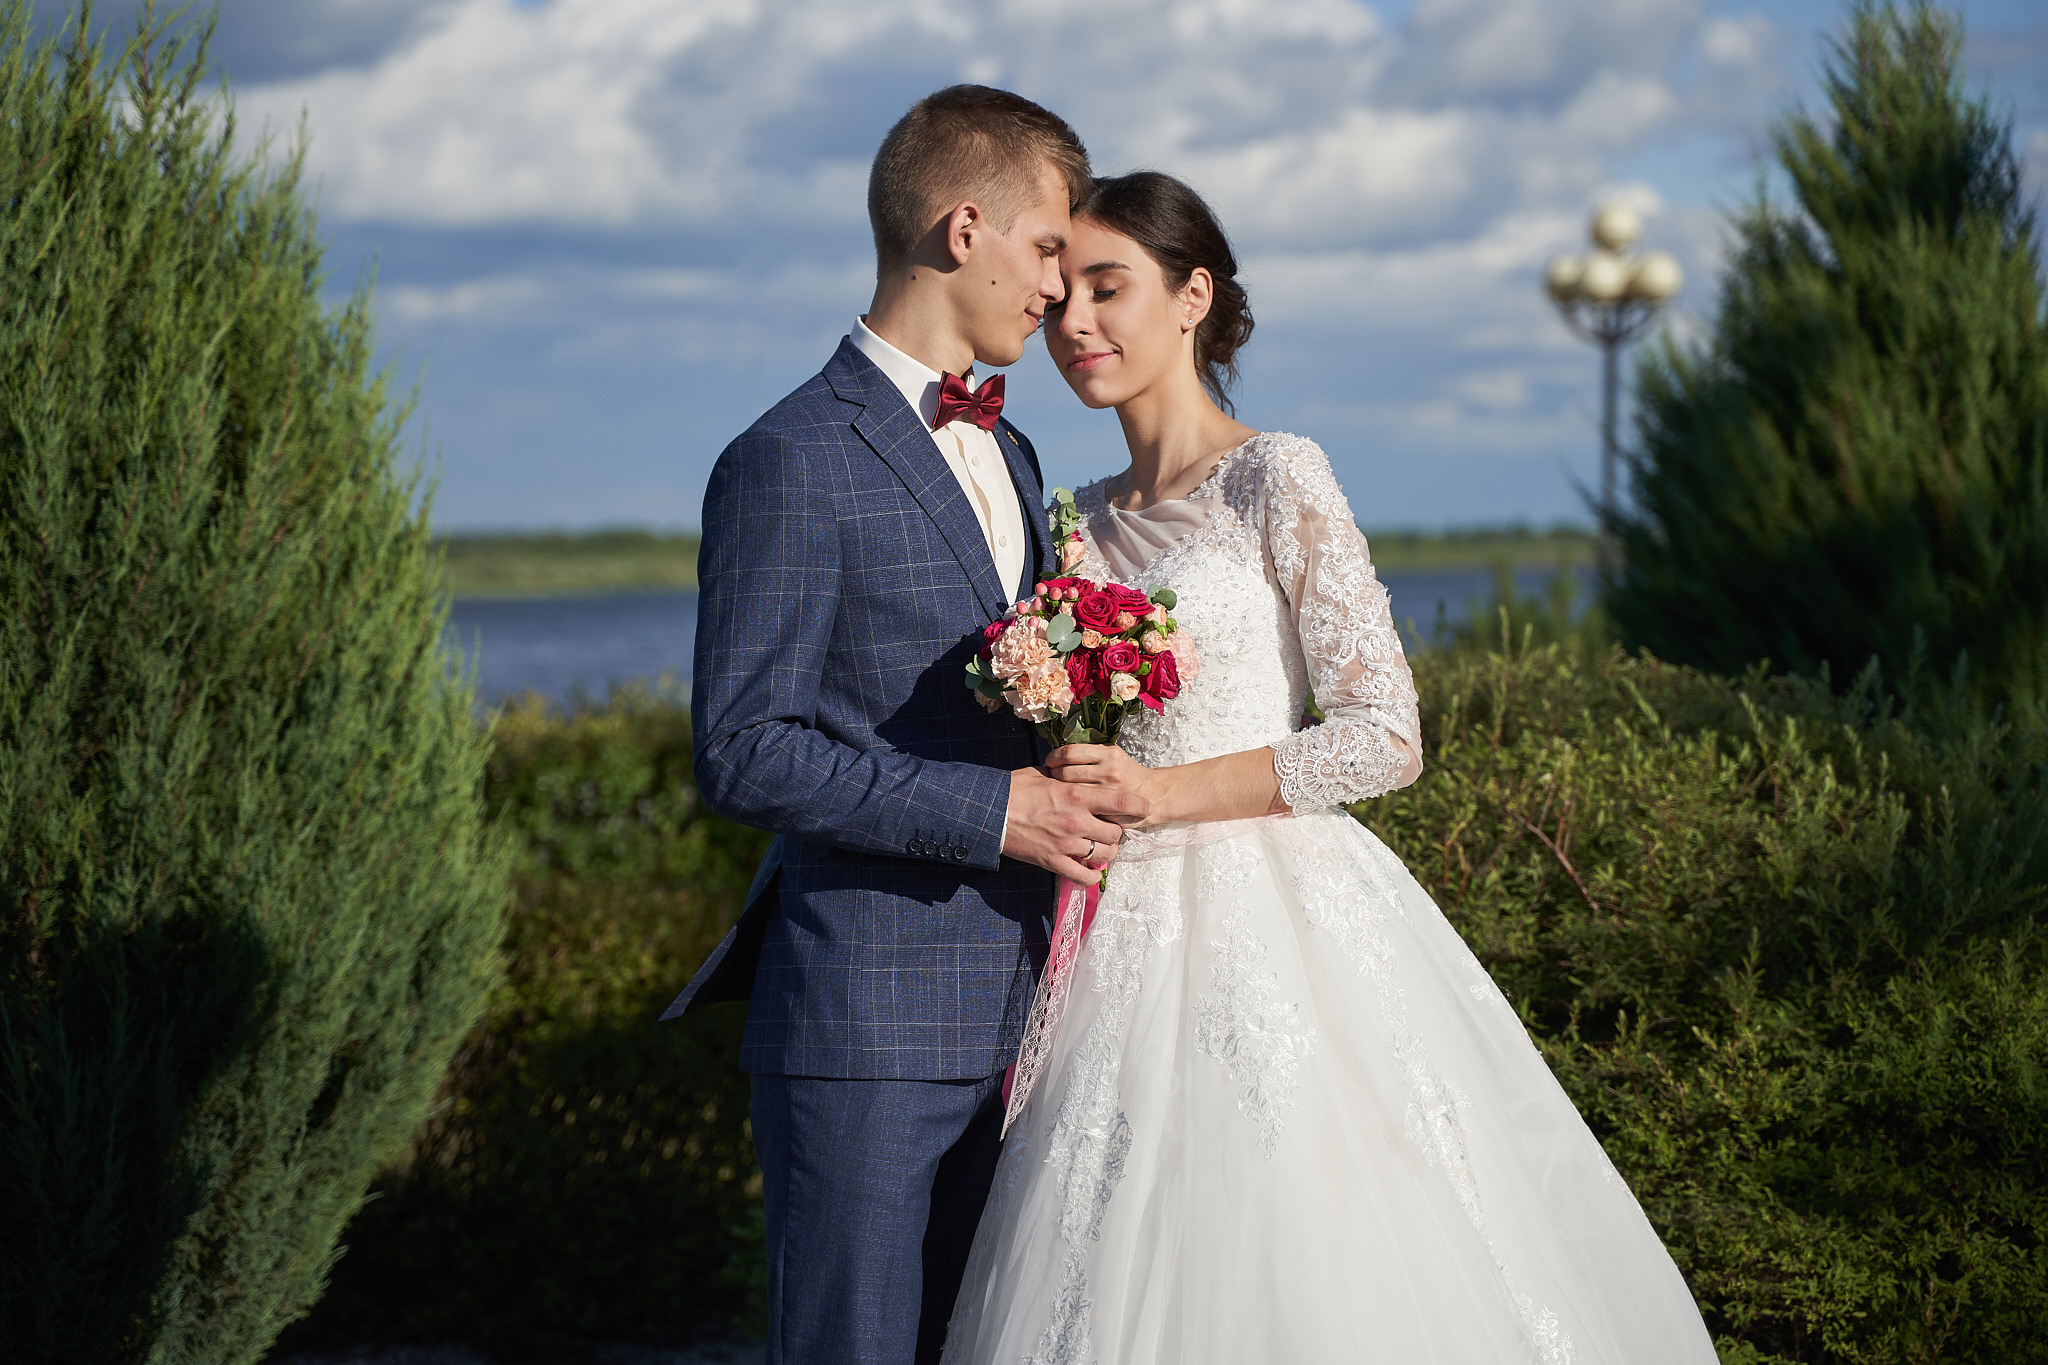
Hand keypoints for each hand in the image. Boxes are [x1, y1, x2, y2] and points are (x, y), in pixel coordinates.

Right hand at [1003, 765, 1149, 883]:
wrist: (989, 812)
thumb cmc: (1014, 789)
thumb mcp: (1042, 773)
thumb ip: (1065, 775)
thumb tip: (1073, 769)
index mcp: (1076, 795)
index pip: (1119, 801)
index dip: (1137, 806)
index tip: (1146, 807)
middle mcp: (1077, 821)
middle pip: (1115, 832)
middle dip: (1117, 831)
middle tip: (1110, 829)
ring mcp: (1066, 844)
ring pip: (1104, 854)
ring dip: (1107, 852)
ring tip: (1102, 848)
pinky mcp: (1053, 861)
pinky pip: (1083, 876)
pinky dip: (1091, 875)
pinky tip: (1091, 870)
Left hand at [1046, 744, 1168, 828]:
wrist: (1154, 794)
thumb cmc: (1128, 774)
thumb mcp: (1113, 756)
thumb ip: (1091, 754)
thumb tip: (1061, 755)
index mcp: (1107, 753)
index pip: (1070, 752)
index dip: (1055, 757)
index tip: (1050, 761)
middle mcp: (1107, 770)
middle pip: (1065, 772)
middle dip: (1054, 774)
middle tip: (1051, 777)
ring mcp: (1107, 791)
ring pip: (1070, 790)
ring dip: (1059, 791)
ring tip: (1058, 791)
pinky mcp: (1107, 808)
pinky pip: (1081, 805)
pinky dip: (1071, 804)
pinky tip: (1068, 803)